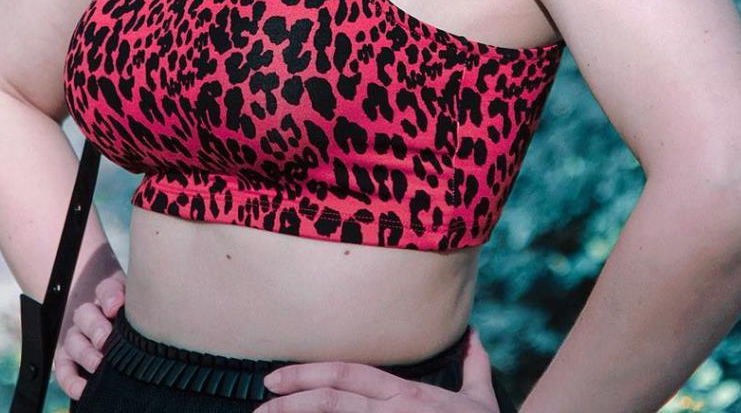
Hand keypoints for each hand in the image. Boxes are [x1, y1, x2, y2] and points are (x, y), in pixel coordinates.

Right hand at [53, 268, 125, 401]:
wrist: (114, 326)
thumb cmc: (131, 317)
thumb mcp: (135, 304)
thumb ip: (136, 304)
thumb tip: (131, 311)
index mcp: (109, 296)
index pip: (106, 289)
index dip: (110, 297)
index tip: (115, 308)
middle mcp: (89, 314)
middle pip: (85, 314)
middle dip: (95, 327)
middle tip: (106, 340)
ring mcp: (77, 336)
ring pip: (74, 341)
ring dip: (85, 353)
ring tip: (98, 364)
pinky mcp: (67, 359)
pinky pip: (64, 369)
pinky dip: (70, 380)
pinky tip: (82, 389)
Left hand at [254, 327, 503, 412]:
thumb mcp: (481, 400)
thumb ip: (473, 367)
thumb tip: (473, 336)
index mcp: (407, 395)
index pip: (348, 374)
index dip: (309, 374)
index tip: (274, 380)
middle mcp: (396, 411)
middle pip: (334, 397)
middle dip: (292, 400)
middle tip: (258, 407)